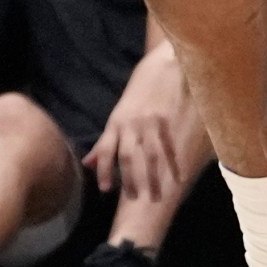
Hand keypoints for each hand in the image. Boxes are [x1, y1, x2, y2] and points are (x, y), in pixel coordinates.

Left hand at [84, 45, 192, 204]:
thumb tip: (87, 164)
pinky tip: (178, 179)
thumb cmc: (137, 93)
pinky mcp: (168, 121)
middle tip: (134, 199)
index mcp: (116, 123)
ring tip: (155, 196)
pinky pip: (170, 147)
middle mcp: (131, 124)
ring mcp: (151, 123)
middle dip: (130, 179)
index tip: (105, 190)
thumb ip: (104, 141)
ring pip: (150, 155)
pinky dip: (174, 164)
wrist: (162, 66)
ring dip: (152, 177)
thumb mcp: (117, 116)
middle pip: (128, 156)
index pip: (107, 150)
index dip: (105, 170)